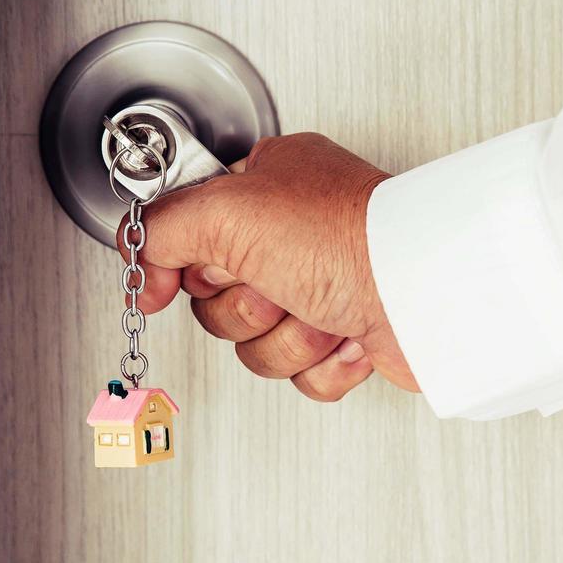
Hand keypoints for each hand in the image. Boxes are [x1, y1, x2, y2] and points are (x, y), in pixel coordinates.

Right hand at [118, 132, 418, 401]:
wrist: (424, 293)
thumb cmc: (349, 237)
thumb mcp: (229, 210)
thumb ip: (164, 226)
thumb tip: (138, 257)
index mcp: (266, 187)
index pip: (190, 235)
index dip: (182, 266)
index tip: (166, 285)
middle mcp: (293, 235)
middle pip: (219, 300)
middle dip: (249, 306)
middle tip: (279, 283)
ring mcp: (322, 286)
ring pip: (259, 343)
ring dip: (289, 336)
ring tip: (324, 307)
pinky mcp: (348, 335)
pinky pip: (303, 374)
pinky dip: (325, 363)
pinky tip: (349, 334)